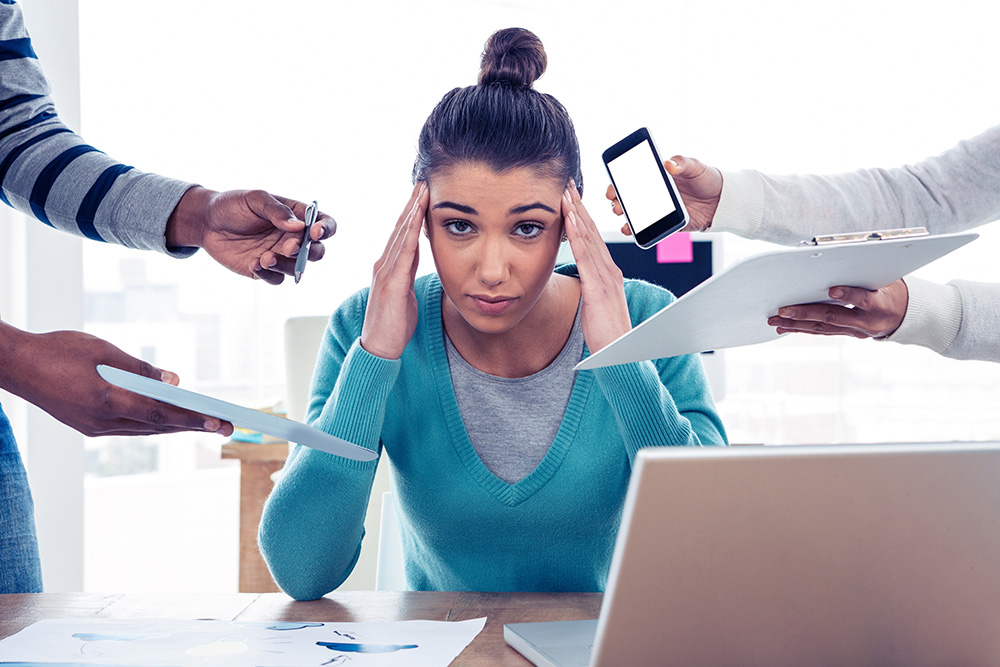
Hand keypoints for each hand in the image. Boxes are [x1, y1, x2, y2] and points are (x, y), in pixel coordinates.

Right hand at [0, 322, 233, 436]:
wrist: (16, 365)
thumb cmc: (59, 350)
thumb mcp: (105, 351)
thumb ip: (141, 369)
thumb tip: (173, 383)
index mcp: (107, 400)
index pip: (160, 415)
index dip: (191, 419)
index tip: (218, 422)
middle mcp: (101, 421)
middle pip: (157, 427)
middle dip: (193, 426)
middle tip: (226, 426)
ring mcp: (93, 427)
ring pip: (143, 430)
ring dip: (174, 427)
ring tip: (205, 424)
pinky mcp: (87, 426)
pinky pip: (128, 427)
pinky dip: (151, 423)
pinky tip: (168, 419)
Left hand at [166, 187, 336, 284]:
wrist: (206, 222)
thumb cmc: (233, 205)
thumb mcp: (255, 199)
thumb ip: (277, 211)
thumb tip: (299, 227)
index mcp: (298, 217)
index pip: (325, 224)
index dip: (326, 229)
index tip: (314, 232)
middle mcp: (294, 238)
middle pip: (317, 252)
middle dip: (308, 252)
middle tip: (288, 247)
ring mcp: (281, 256)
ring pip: (298, 269)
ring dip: (286, 265)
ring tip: (265, 257)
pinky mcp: (265, 270)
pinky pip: (276, 279)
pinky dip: (268, 274)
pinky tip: (254, 263)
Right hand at [360, 182, 427, 359]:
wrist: (379, 348)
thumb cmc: (393, 325)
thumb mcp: (405, 294)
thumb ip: (408, 274)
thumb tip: (416, 259)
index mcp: (389, 267)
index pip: (402, 234)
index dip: (412, 213)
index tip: (424, 194)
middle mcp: (384, 265)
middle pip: (399, 228)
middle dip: (412, 204)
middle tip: (423, 181)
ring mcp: (385, 272)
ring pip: (400, 235)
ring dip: (411, 212)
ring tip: (422, 191)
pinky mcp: (390, 283)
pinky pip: (402, 253)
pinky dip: (408, 233)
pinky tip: (416, 219)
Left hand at [562, 183, 631, 352]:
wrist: (620, 354)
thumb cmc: (606, 333)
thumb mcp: (596, 304)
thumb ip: (590, 288)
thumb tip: (581, 281)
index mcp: (608, 273)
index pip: (592, 238)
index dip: (581, 216)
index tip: (570, 197)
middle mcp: (609, 271)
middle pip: (591, 231)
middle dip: (578, 206)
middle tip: (567, 184)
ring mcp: (606, 278)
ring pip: (589, 238)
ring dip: (576, 213)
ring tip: (565, 193)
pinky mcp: (598, 288)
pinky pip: (586, 256)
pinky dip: (577, 235)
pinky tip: (568, 220)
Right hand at [606, 155, 722, 234]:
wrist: (722, 201)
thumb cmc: (707, 179)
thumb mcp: (695, 167)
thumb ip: (682, 163)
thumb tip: (669, 163)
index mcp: (656, 177)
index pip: (631, 179)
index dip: (618, 183)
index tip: (613, 187)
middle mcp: (654, 195)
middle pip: (628, 199)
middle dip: (618, 201)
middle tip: (617, 203)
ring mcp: (658, 210)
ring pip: (634, 215)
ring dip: (625, 216)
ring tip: (622, 215)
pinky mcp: (666, 224)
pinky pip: (648, 229)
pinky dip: (637, 231)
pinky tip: (630, 230)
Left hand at [767, 280, 908, 338]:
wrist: (904, 315)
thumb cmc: (891, 288)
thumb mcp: (888, 277)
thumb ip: (866, 268)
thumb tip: (844, 248)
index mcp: (880, 303)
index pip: (863, 299)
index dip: (848, 295)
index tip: (832, 290)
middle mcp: (866, 321)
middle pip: (834, 317)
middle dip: (806, 313)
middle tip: (784, 310)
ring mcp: (855, 330)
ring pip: (823, 328)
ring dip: (797, 324)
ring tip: (775, 320)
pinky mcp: (847, 333)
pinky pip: (822, 332)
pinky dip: (802, 329)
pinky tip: (785, 327)